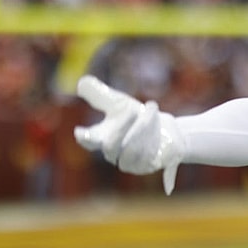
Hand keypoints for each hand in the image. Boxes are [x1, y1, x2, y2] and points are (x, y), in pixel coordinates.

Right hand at [74, 75, 184, 194]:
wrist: (167, 131)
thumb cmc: (137, 118)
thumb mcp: (119, 104)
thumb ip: (100, 95)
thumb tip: (82, 82)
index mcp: (103, 139)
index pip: (90, 142)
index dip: (85, 138)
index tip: (81, 132)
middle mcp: (116, 154)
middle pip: (110, 146)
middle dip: (121, 126)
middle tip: (131, 109)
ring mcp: (132, 163)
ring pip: (132, 152)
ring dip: (142, 127)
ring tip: (151, 108)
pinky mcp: (150, 166)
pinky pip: (150, 157)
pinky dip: (154, 137)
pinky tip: (160, 123)